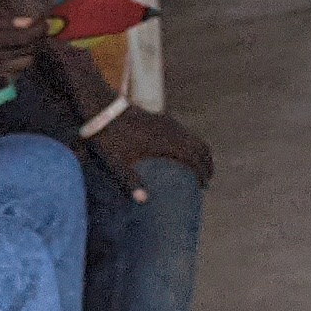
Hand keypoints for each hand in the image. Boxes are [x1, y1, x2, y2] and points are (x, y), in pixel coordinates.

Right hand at [0, 1, 43, 84]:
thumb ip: (3, 16)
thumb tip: (30, 21)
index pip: (22, 35)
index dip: (38, 29)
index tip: (45, 23)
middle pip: (26, 49)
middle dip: (37, 39)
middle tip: (39, 32)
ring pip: (24, 62)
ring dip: (30, 52)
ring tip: (28, 44)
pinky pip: (14, 73)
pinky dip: (20, 64)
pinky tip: (16, 56)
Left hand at [86, 105, 214, 201]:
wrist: (103, 108)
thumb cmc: (109, 138)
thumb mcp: (117, 163)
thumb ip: (131, 181)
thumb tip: (144, 201)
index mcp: (167, 142)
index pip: (194, 158)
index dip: (202, 173)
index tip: (203, 186)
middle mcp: (173, 131)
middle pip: (200, 147)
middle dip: (207, 164)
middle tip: (206, 181)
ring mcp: (169, 123)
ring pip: (194, 138)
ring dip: (200, 154)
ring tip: (198, 169)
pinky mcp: (163, 119)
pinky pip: (186, 133)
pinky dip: (192, 145)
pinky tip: (183, 154)